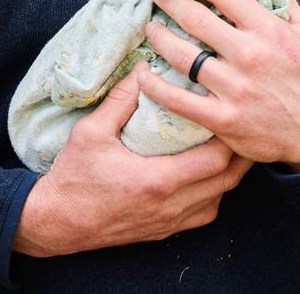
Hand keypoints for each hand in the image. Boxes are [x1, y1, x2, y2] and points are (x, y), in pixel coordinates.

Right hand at [13, 63, 252, 256]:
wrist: (56, 223)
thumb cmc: (73, 177)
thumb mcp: (91, 131)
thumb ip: (121, 99)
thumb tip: (144, 68)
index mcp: (158, 181)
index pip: (214, 159)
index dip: (230, 134)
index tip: (232, 109)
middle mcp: (171, 206)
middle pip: (226, 180)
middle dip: (240, 152)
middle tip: (243, 122)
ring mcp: (170, 222)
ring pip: (219, 199)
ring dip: (230, 173)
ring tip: (232, 143)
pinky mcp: (164, 230)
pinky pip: (204, 213)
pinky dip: (215, 192)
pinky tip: (208, 173)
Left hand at [138, 0, 299, 169]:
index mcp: (268, 29)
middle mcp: (249, 54)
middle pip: (195, 18)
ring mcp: (234, 88)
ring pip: (181, 55)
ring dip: (158, 37)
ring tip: (150, 27)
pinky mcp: (223, 119)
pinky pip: (179, 99)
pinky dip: (155, 85)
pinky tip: (143, 73)